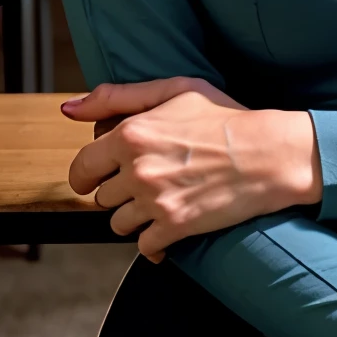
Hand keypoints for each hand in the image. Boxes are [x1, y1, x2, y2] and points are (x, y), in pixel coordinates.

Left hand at [61, 77, 323, 261]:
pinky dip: (154, 241)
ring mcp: (155, 201)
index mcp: (132, 133)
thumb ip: (116, 97)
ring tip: (164, 199)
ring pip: (118, 224)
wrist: (268, 153)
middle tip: (150, 179)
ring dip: (136, 216)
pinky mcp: (174, 228)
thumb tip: (68, 109)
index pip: (81, 167)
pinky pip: (143, 246)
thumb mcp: (174, 90)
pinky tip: (172, 224)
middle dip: (120, 191)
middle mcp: (137, 169)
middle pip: (101, 197)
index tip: (100, 176)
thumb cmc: (224, 117)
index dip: (88, 174)